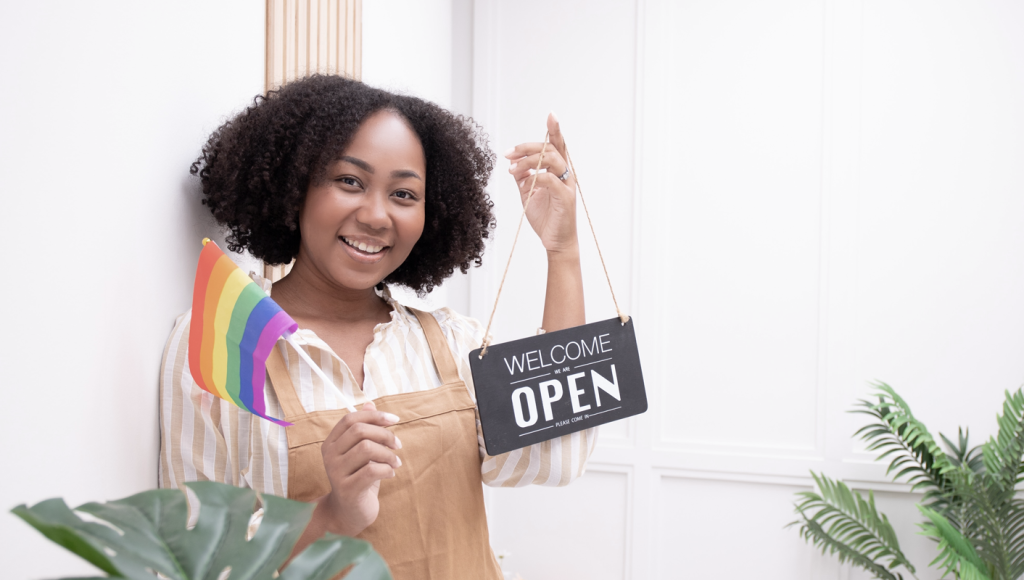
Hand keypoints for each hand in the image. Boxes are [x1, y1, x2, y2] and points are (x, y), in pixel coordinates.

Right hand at [318, 400, 401, 535]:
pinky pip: (372, 470)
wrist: (349, 512)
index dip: (375, 416)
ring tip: (395, 462)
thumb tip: (369, 403)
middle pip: (360, 431)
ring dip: (388, 454)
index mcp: (331, 443)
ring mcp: (336, 473)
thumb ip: (365, 429)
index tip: (395, 420)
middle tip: (398, 445)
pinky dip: (387, 469)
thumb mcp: (362, 452)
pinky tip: (391, 474)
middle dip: (385, 435)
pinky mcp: (347, 489)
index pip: (350, 419)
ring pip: (367, 449)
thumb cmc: (359, 477)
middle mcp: (329, 456)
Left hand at [505, 113, 578, 254]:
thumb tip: (515, 164)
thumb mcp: (528, 193)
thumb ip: (524, 176)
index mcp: (558, 171)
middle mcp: (565, 175)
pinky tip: (523, 183)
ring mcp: (567, 185)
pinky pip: (550, 179)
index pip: (557, 145)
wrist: (555, 241)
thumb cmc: (545, 218)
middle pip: (552, 148)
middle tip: (509, 153)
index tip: (551, 114)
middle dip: (528, 147)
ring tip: (512, 170)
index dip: (555, 129)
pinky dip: (535, 177)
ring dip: (529, 161)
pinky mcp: (565, 197)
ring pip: (552, 159)